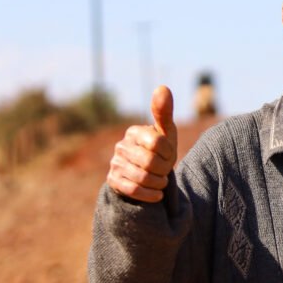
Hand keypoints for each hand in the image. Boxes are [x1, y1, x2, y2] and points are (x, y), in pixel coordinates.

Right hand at [106, 85, 178, 202]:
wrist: (148, 177)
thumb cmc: (160, 152)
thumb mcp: (166, 133)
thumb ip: (164, 112)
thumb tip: (163, 87)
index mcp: (134, 132)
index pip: (158, 143)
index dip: (169, 154)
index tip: (169, 156)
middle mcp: (121, 146)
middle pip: (150, 162)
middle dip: (164, 170)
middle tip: (165, 171)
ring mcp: (115, 164)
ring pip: (142, 177)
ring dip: (159, 183)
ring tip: (162, 182)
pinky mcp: (113, 181)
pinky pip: (133, 190)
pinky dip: (150, 195)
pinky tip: (157, 194)